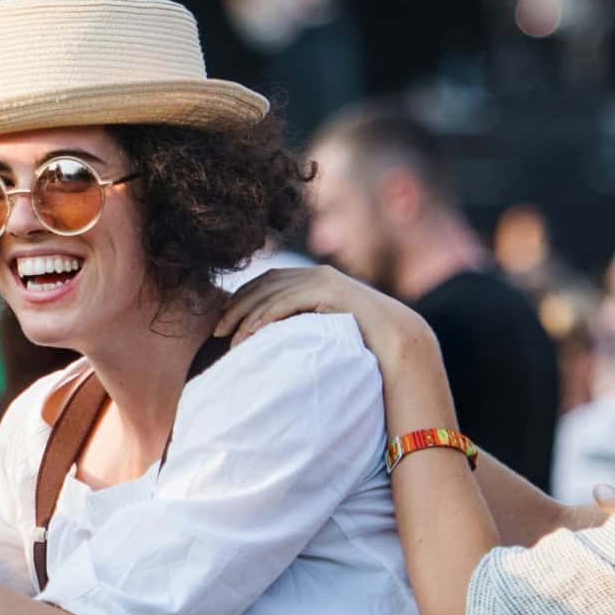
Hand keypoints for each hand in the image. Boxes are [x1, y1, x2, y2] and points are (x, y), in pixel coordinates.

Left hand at [216, 265, 432, 360]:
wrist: (398, 339)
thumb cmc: (364, 339)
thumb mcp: (326, 327)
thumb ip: (305, 323)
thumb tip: (280, 340)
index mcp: (314, 278)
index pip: (267, 281)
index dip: (242, 298)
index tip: (223, 320)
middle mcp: (315, 273)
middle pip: (263, 284)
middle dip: (236, 306)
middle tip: (216, 331)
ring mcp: (321, 280)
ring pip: (270, 294)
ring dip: (245, 316)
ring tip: (228, 339)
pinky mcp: (326, 292)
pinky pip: (286, 303)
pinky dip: (264, 318)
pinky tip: (250, 335)